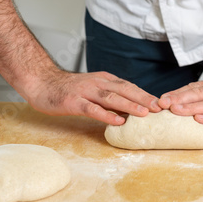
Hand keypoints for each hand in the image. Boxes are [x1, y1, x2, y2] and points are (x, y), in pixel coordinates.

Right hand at [24, 69, 160, 124]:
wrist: (40, 82)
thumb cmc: (67, 89)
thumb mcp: (92, 89)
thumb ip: (109, 97)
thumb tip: (129, 110)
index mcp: (104, 80)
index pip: (129, 87)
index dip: (146, 95)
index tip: (162, 104)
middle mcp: (97, 83)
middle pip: (125, 90)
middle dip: (144, 99)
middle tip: (161, 108)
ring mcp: (85, 92)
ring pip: (111, 98)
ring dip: (130, 105)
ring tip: (145, 113)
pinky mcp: (73, 101)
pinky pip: (92, 108)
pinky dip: (106, 115)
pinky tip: (118, 120)